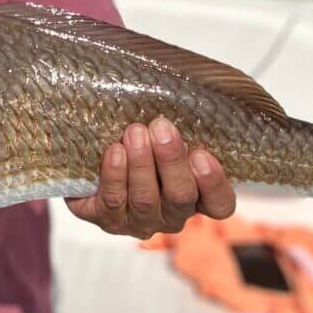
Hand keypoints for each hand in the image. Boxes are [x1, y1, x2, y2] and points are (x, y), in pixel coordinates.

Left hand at [66, 116, 234, 238]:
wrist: (92, 162)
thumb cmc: (139, 142)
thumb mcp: (162, 134)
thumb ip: (175, 127)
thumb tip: (176, 91)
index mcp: (196, 196)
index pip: (220, 203)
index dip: (214, 183)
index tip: (202, 154)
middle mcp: (172, 214)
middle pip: (181, 196)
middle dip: (170, 160)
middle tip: (161, 127)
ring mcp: (141, 221)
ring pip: (145, 200)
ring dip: (141, 164)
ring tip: (134, 133)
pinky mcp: (110, 220)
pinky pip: (114, 202)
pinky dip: (115, 175)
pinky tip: (115, 152)